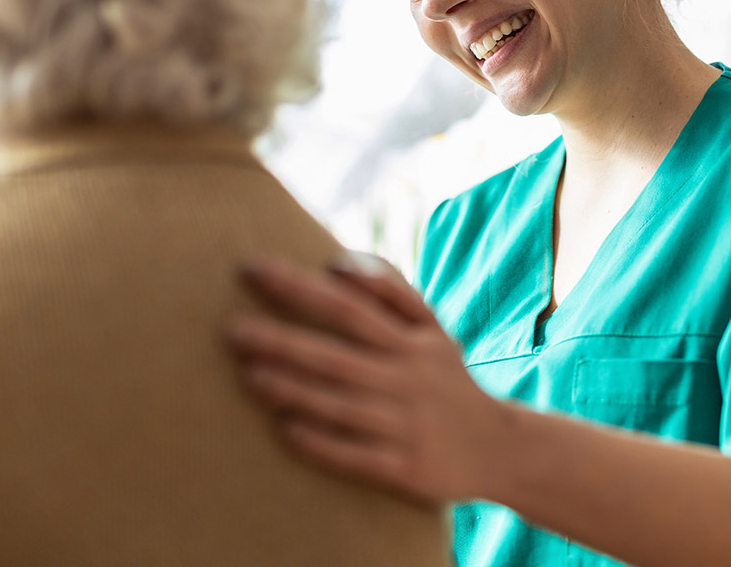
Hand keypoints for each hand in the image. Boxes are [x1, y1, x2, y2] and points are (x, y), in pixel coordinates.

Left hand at [225, 253, 512, 505]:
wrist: (499, 448)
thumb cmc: (448, 380)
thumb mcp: (432, 330)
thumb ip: (391, 290)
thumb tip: (338, 263)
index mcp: (411, 342)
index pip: (348, 306)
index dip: (299, 286)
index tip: (252, 269)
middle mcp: (407, 380)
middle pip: (337, 355)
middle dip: (283, 341)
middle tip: (231, 330)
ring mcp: (406, 425)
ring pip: (341, 405)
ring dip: (294, 390)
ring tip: (249, 376)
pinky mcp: (406, 467)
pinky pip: (357, 456)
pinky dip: (322, 442)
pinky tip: (285, 430)